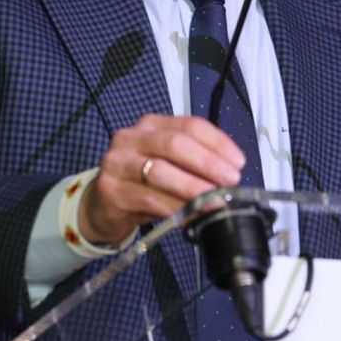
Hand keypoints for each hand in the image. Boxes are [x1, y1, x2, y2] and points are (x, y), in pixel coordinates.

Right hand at [79, 114, 245, 244]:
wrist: (101, 206)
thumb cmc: (142, 182)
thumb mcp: (167, 164)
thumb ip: (193, 162)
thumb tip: (230, 174)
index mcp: (151, 125)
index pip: (190, 125)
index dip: (218, 143)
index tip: (238, 162)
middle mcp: (131, 138)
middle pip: (175, 144)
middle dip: (208, 163)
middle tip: (230, 181)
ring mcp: (118, 163)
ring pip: (161, 172)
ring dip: (194, 188)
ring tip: (215, 201)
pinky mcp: (111, 190)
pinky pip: (150, 199)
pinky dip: (175, 208)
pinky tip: (192, 215)